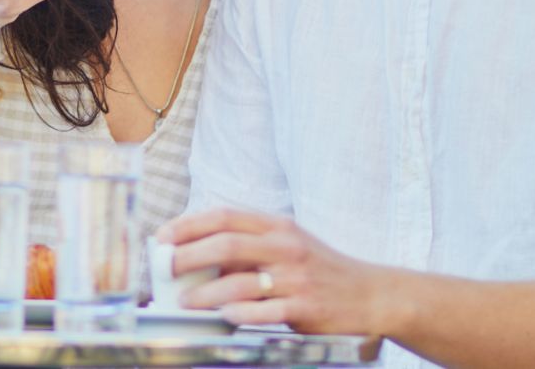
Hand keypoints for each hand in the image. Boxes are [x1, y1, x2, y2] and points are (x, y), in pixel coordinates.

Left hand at [157, 208, 394, 337]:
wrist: (371, 294)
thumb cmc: (320, 270)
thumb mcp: (289, 246)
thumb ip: (250, 247)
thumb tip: (196, 255)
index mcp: (278, 226)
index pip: (225, 216)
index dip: (189, 225)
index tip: (163, 237)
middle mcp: (286, 246)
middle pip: (227, 244)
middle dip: (189, 256)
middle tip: (166, 269)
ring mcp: (296, 277)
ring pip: (239, 282)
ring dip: (205, 294)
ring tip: (185, 302)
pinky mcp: (305, 306)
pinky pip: (263, 311)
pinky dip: (237, 315)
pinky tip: (223, 317)